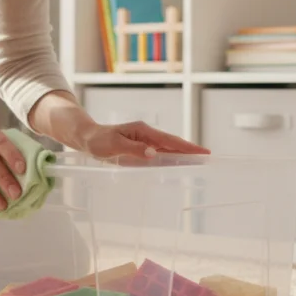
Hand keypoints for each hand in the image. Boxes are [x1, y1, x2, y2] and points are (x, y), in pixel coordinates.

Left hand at [80, 120, 209, 160]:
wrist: (87, 138)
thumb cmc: (98, 141)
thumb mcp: (114, 145)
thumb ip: (134, 149)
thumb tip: (154, 153)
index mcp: (143, 131)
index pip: (169, 141)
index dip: (186, 147)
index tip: (202, 151)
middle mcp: (146, 135)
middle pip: (172, 144)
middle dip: (190, 150)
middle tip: (207, 157)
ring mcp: (144, 140)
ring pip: (167, 149)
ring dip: (182, 155)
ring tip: (198, 161)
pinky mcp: (141, 147)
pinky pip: (159, 154)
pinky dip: (171, 158)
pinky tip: (178, 164)